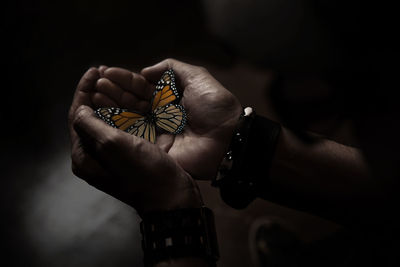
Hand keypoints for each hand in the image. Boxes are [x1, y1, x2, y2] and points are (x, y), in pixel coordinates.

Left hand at [68, 67, 202, 214]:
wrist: (172, 197)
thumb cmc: (143, 171)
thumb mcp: (113, 145)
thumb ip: (91, 124)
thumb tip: (81, 109)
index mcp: (84, 156)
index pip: (77, 116)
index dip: (83, 91)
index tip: (93, 71)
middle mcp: (95, 156)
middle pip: (90, 118)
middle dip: (95, 93)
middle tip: (103, 72)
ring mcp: (112, 156)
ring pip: (107, 122)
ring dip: (110, 100)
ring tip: (116, 80)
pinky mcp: (129, 155)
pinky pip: (122, 128)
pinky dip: (124, 112)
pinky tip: (130, 99)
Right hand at [94, 59, 242, 179]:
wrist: (228, 139)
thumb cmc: (216, 107)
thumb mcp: (197, 78)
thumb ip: (172, 68)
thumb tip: (145, 71)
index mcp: (170, 98)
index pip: (141, 87)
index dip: (124, 79)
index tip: (104, 72)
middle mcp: (160, 114)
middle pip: (131, 101)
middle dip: (113, 91)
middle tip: (95, 83)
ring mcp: (156, 133)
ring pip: (128, 118)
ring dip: (110, 106)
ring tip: (93, 95)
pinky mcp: (154, 150)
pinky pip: (132, 138)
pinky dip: (116, 127)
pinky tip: (100, 116)